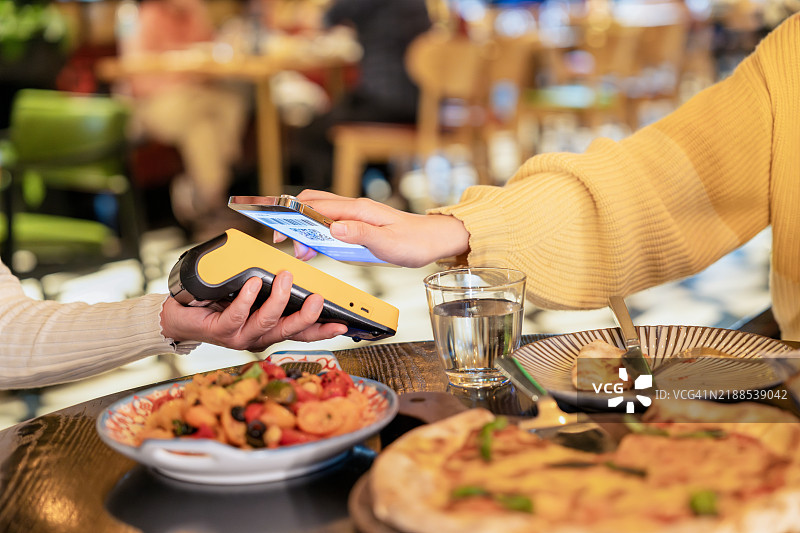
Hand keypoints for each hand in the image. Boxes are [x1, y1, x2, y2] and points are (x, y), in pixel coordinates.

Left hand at [160, 272, 347, 351]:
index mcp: (270, 330)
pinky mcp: (221, 331)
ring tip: (286, 278)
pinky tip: (253, 284)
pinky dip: (247, 298)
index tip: (343, 324)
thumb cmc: (218, 301)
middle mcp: (258, 337)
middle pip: (289, 331)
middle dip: (307, 317)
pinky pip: (237, 316)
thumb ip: (271, 287)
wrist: (180, 314)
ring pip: (266, 323)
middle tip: (319, 299)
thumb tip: (292, 269)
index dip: (323, 330)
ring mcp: (240, 337)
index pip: (302, 332)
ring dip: (279, 300)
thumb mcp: (252, 292)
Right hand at [273, 190, 469, 267]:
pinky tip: (317, 248)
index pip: (318, 206)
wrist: (434, 240)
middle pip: (314, 204)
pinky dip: (318, 234)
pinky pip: (332, 224)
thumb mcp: (388, 243)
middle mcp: (355, 209)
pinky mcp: (359, 225)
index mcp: (359, 210)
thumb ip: (361, 235)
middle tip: (284, 241)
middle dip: (294, 219)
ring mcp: (356, 216)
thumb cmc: (415, 242)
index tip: (280, 230)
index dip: (294, 215)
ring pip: (321, 214)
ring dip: (305, 229)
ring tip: (301, 250)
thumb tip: (334, 228)